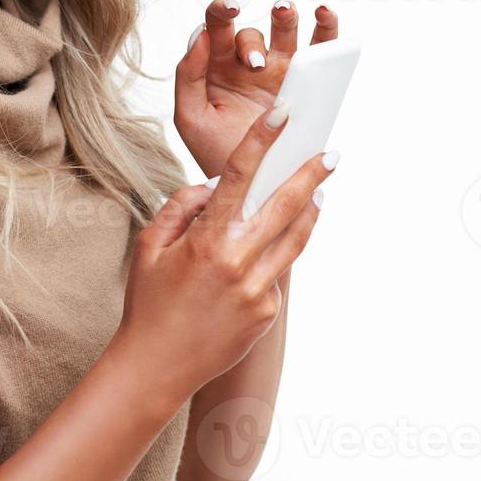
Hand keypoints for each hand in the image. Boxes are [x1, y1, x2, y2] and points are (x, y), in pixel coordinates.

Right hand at [114, 98, 335, 401]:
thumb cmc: (148, 301)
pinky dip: (270, 260)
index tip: (282, 114)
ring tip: (320, 195)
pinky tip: (255, 263)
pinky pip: (275, 275)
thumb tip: (212, 187)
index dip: (261, 140)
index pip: (239, 176)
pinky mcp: (267, 312)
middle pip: (285, 205)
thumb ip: (180, 208)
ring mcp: (258, 290)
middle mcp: (238, 261)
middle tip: (332, 154)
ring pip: (294, 241)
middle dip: (311, 175)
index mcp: (207, 239)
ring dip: (309, 214)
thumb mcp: (149, 247)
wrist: (157, 365)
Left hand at [174, 0, 339, 178]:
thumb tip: (198, 34)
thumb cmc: (214, 151)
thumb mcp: (190, 116)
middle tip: (255, 65)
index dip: (221, 11)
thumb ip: (188, 75)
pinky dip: (326, 28)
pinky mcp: (306, 83)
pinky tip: (324, 13)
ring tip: (284, 12)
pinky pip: (319, 49)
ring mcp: (278, 71)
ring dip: (285, 17)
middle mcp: (247, 64)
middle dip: (252, 42)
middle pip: (251, 33)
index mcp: (216, 66)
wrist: (250, 185)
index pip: (216, 28)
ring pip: (284, 32)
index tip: (229, 8)